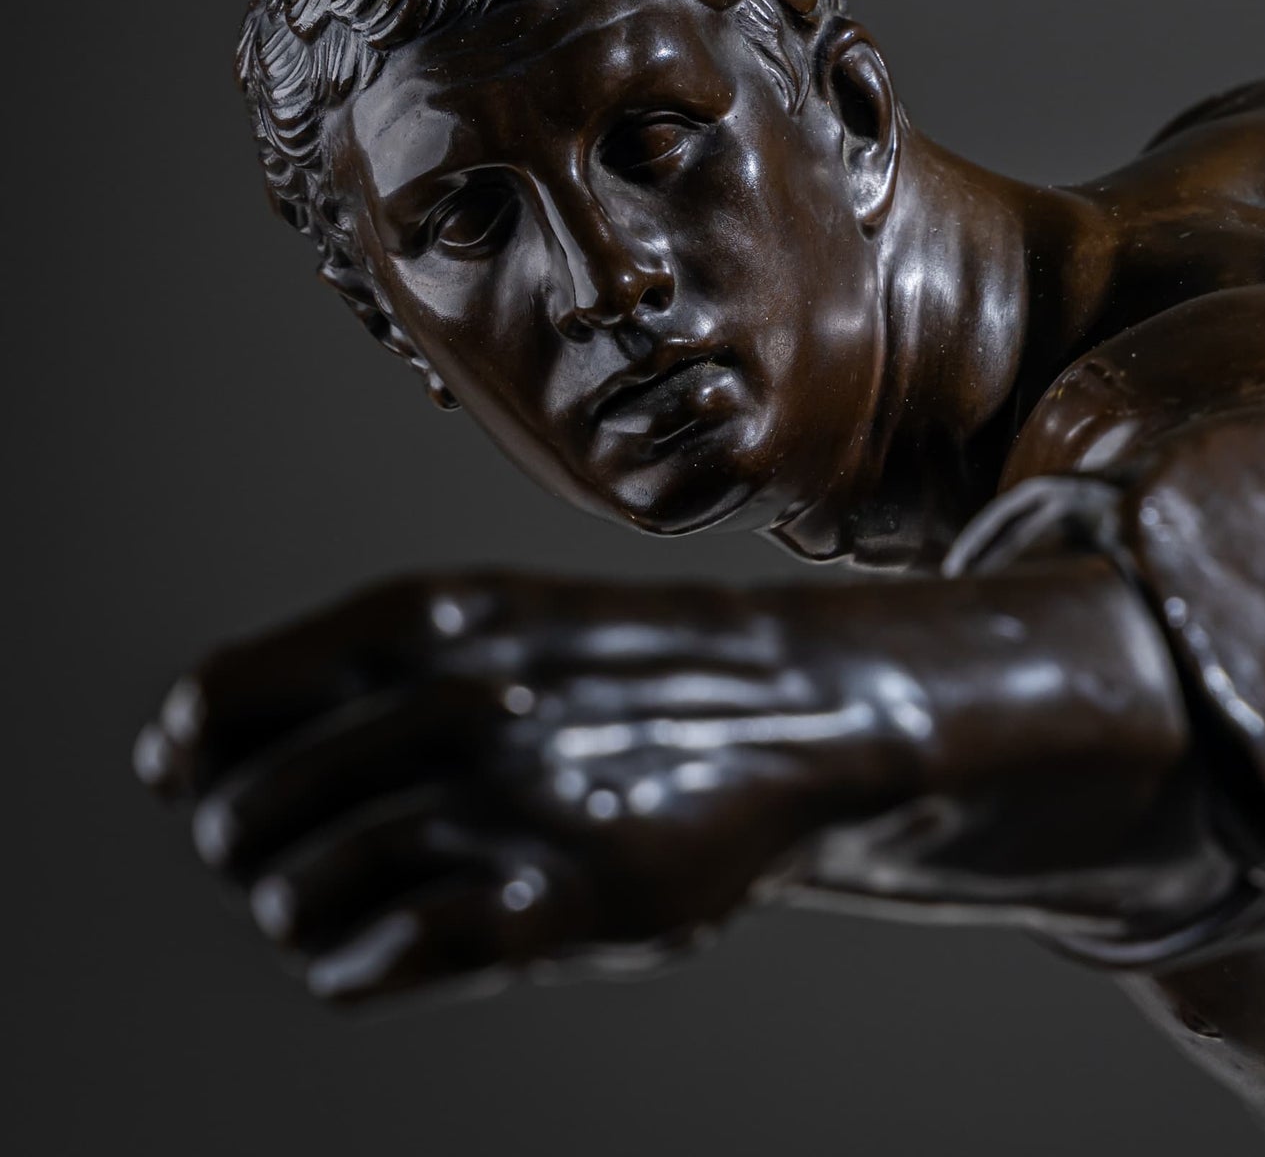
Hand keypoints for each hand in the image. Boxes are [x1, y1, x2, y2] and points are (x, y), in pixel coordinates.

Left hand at [135, 571, 911, 1004]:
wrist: (789, 706)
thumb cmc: (607, 667)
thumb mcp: (482, 614)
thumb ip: (336, 664)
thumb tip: (164, 749)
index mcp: (425, 619)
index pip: (212, 707)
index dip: (189, 760)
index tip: (205, 784)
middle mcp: (454, 702)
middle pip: (236, 819)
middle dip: (246, 851)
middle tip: (305, 851)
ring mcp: (508, 800)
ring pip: (292, 899)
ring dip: (302, 916)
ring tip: (361, 900)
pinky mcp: (560, 899)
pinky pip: (376, 963)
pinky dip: (359, 963)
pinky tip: (400, 939)